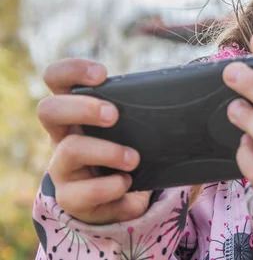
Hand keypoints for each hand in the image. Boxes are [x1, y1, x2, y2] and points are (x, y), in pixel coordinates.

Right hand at [37, 58, 150, 223]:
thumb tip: (188, 88)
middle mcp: (62, 136)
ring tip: (134, 158)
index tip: (102, 74)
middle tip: (114, 115)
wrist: (122, 197)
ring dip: (107, 151)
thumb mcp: (132, 125)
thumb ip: (143, 107)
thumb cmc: (127, 147)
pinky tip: (127, 183)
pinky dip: (112, 186)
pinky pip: (85, 193)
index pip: (56, 79)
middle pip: (48, 110)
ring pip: (70, 150)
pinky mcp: (72, 198)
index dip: (72, 70)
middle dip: (83, 108)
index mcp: (75, 111)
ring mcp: (62, 168)